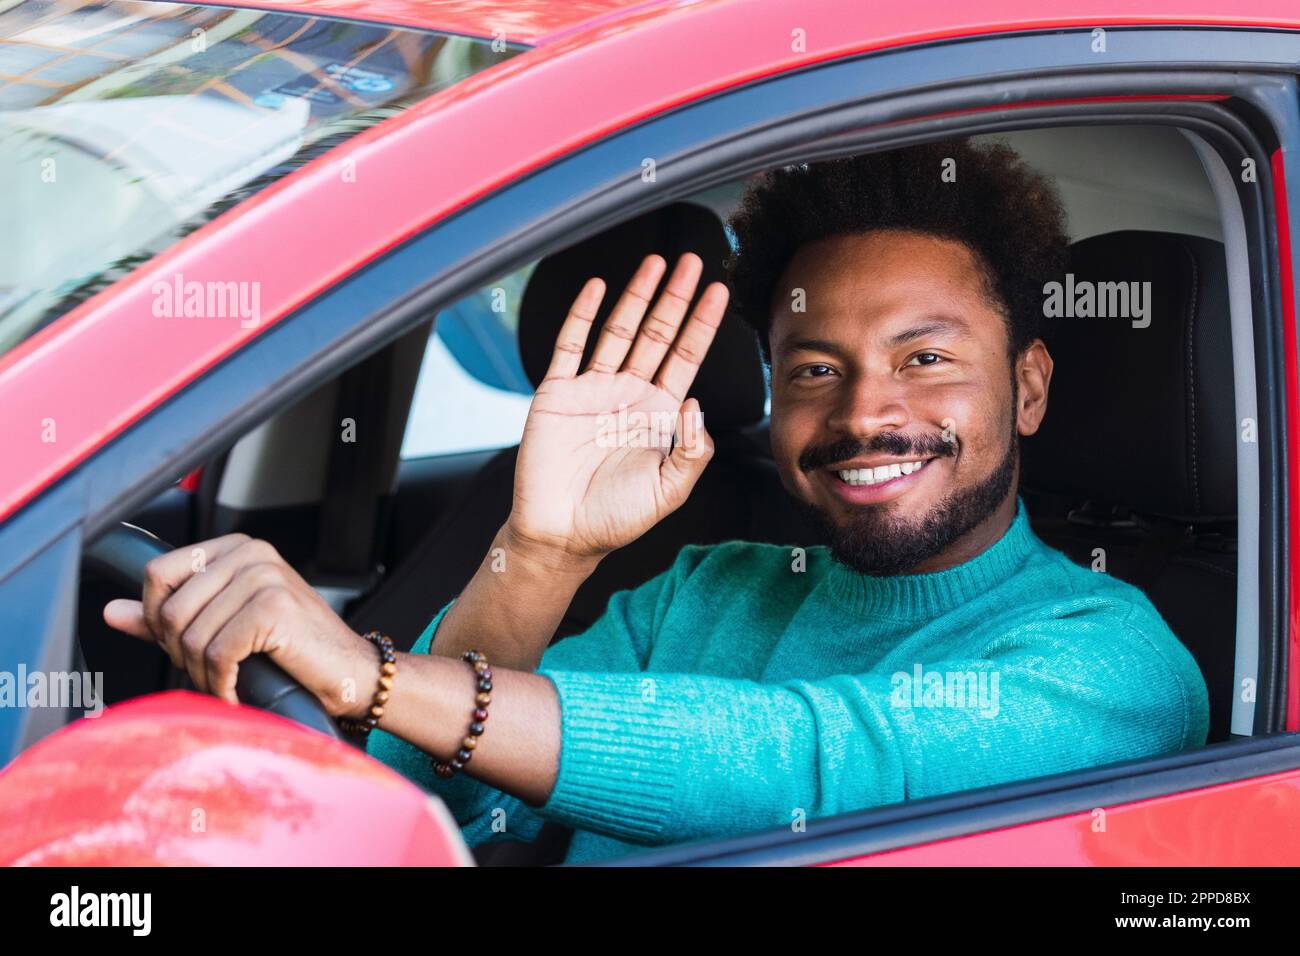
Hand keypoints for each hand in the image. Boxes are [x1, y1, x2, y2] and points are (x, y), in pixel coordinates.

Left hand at [102, 534, 378, 716]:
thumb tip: (112, 612)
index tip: (187, 647)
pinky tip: (238, 691)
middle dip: (182, 654)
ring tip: (229, 683)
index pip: (158, 574)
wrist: (349, 674)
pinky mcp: (274, 606)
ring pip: (192, 635)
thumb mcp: (223, 626)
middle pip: (171, 609)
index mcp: (236, 548)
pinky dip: (221, 683)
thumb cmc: (291, 653)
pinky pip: (217, 651)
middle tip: (213, 672)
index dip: (159, 620)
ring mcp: (264, 576)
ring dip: (204, 674)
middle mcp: (251, 553)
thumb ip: (169, 617)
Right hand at [506, 252, 727, 567]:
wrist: (560, 535)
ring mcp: (593, 390)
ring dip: (637, 296)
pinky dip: (583, 315)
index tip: (719, 292)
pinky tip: (597, 289)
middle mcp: (628, 395)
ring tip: (654, 264)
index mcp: (658, 415)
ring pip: (619, 331)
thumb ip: (692, 451)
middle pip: (657, 334)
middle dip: (676, 298)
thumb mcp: (669, 491)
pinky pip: (571, 346)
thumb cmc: (614, 519)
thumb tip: (696, 403)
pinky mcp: (558, 393)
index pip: (686, 357)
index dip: (703, 325)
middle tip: (693, 263)